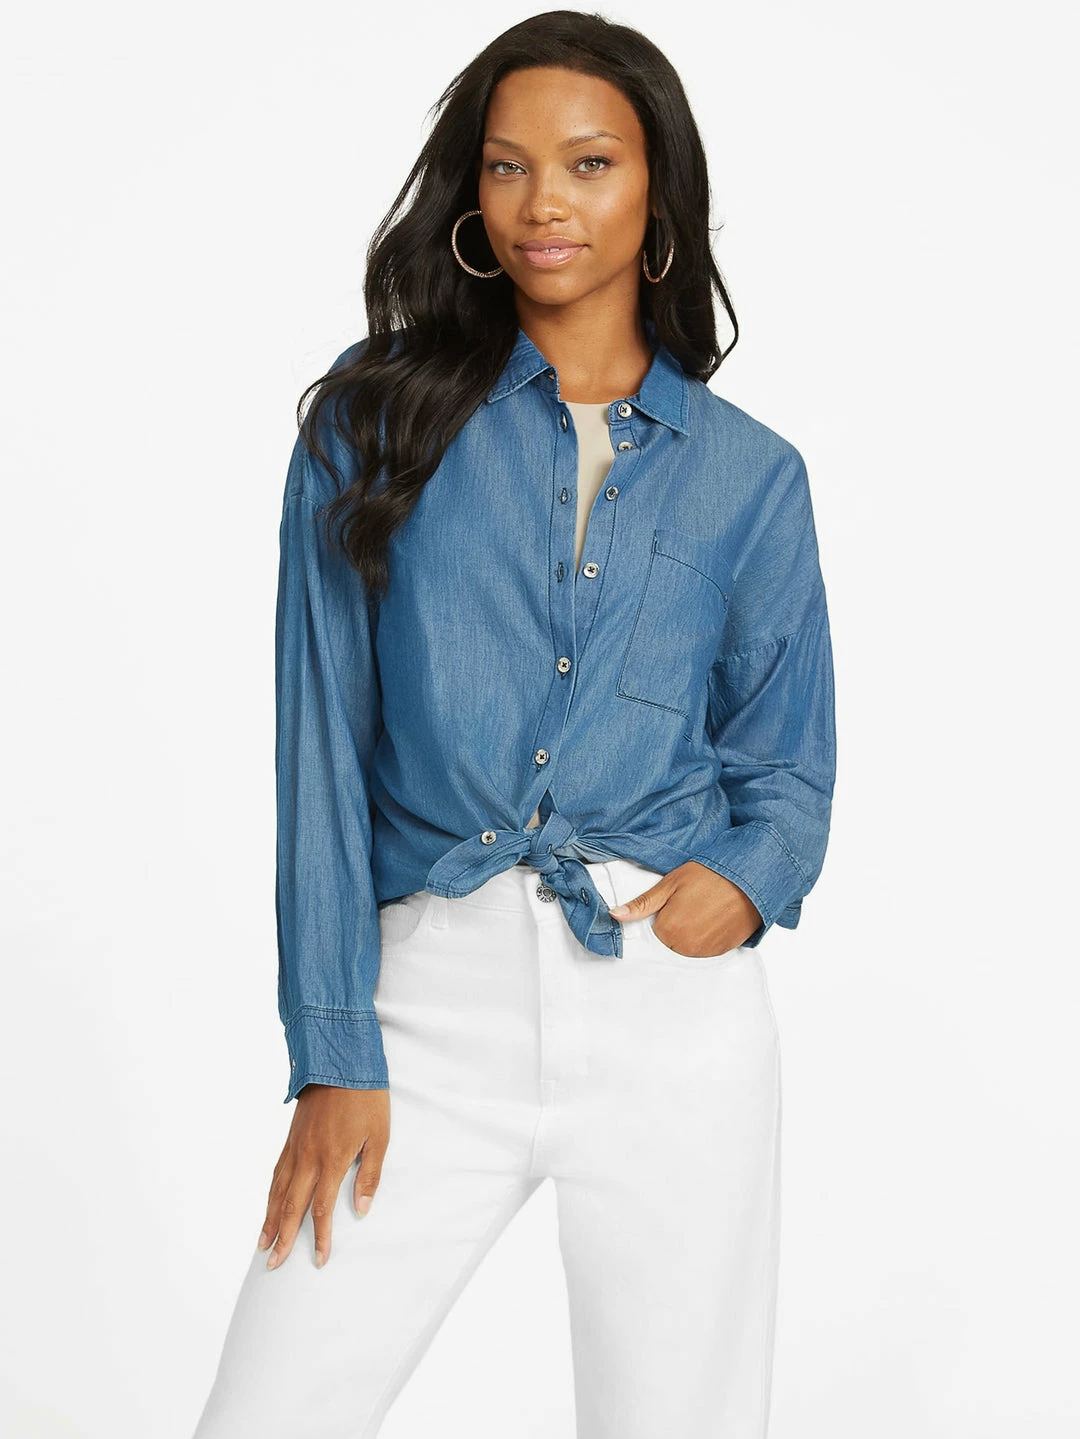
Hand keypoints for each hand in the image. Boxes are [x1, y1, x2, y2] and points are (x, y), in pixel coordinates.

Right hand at [257, 1085, 389, 1269]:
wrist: (340, 1060)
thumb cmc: (365, 1097)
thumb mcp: (379, 1135)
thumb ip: (369, 1175)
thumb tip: (362, 1210)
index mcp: (332, 1159)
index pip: (322, 1209)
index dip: (320, 1238)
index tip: (319, 1261)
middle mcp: (308, 1157)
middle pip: (291, 1206)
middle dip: (282, 1239)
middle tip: (273, 1265)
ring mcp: (295, 1147)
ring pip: (277, 1191)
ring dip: (269, 1220)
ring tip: (262, 1244)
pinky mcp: (291, 1137)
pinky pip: (276, 1172)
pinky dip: (270, 1193)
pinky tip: (269, 1204)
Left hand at [608, 861, 761, 955]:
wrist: (749, 877)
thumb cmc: (710, 875)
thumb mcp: (671, 883)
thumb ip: (642, 904)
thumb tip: (614, 914)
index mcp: (668, 930)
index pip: (656, 931)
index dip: (665, 914)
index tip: (677, 901)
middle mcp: (686, 947)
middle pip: (672, 942)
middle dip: (678, 925)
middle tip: (693, 903)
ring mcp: (706, 952)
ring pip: (690, 948)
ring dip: (694, 932)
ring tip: (706, 908)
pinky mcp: (724, 951)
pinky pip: (708, 949)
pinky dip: (710, 937)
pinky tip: (717, 918)